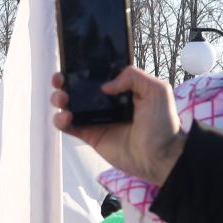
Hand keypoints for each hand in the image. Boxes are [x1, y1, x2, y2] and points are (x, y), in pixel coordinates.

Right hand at [50, 66, 185, 185]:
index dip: (83, 69)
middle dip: (65, 82)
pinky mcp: (91, 136)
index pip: (97, 75)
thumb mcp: (156, 90)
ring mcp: (97, 119)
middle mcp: (106, 102)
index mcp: (121, 89)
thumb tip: (106, 85)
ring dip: (60, 99)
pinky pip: (70, 127)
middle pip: (79, 89)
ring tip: (62, 100)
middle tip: (60, 81)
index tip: (72, 65)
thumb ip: (133, 76)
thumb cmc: (163, 123)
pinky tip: (66, 117)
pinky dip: (61, 121)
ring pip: (70, 106)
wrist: (159, 156)